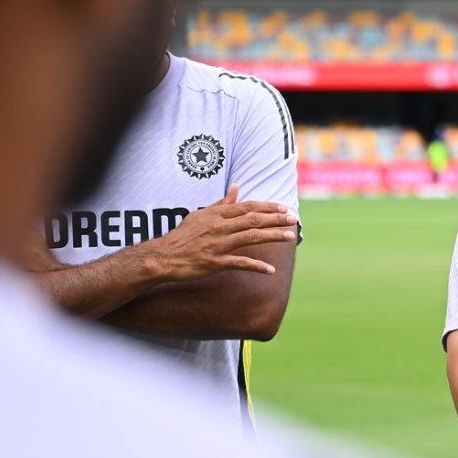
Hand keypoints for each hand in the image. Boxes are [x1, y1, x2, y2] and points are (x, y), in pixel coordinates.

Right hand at [150, 184, 296, 279]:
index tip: (284, 208)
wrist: (164, 257)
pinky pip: (240, 263)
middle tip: (293, 220)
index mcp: (217, 214)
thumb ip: (221, 203)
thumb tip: (236, 187)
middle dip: (276, 219)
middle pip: (253, 220)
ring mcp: (218, 245)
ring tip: (290, 237)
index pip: (247, 207)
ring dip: (272, 236)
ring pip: (251, 237)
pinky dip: (256, 266)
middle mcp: (219, 227)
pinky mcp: (215, 262)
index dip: (268, 207)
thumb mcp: (201, 215)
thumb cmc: (183, 235)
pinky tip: (270, 270)